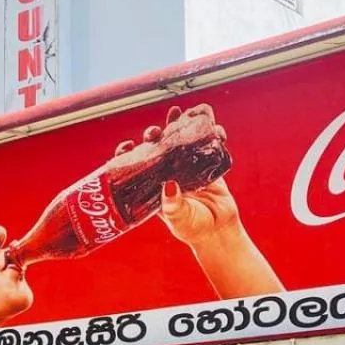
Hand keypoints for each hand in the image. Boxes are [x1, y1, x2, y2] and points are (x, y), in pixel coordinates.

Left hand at [115, 105, 240, 250]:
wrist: (218, 231)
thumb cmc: (193, 229)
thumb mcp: (179, 218)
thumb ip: (172, 204)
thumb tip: (168, 184)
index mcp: (152, 187)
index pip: (134, 167)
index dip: (127, 155)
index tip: (126, 146)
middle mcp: (166, 175)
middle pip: (155, 149)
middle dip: (152, 137)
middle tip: (153, 131)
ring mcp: (186, 169)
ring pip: (178, 142)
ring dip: (177, 126)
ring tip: (176, 113)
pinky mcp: (206, 166)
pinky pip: (206, 146)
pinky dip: (208, 133)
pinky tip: (208, 123)